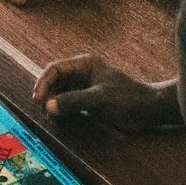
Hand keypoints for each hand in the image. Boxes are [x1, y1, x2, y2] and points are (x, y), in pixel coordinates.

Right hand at [30, 56, 179, 131]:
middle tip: (44, 111)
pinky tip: (60, 120)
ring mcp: (83, 88)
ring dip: (53, 104)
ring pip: (59, 94)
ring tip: (52, 117)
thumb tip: (48, 106)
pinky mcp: (86, 102)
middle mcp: (81, 74)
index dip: (43, 84)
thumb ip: (73, 101)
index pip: (54, 70)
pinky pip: (67, 104)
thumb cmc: (127, 99)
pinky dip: (61, 111)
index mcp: (84, 65)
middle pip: (54, 82)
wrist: (148, 111)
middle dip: (47, 95)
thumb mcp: (99, 99)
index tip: (38, 100)